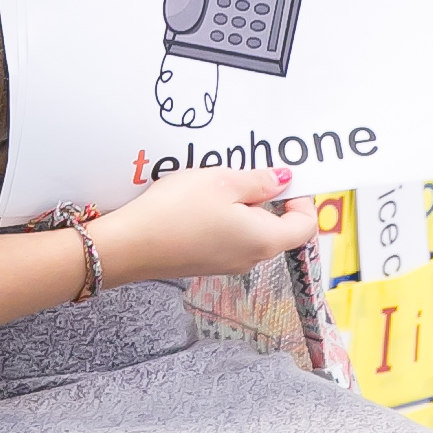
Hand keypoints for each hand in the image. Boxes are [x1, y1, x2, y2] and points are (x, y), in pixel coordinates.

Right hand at [90, 165, 317, 286]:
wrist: (127, 246)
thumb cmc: (176, 212)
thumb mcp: (223, 182)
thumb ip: (259, 181)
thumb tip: (283, 180)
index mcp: (264, 240)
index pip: (305, 226)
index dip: (303, 199)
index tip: (285, 176)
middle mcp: (251, 257)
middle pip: (277, 226)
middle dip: (267, 196)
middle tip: (244, 169)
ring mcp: (227, 263)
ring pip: (249, 229)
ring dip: (240, 204)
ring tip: (215, 181)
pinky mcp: (204, 261)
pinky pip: (226, 235)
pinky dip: (222, 215)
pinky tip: (197, 199)